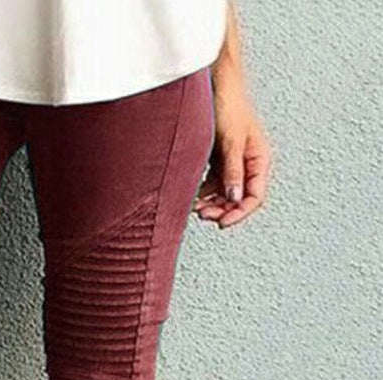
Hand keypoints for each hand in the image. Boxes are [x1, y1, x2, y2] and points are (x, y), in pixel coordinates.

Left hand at [193, 67, 271, 228]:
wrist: (214, 83)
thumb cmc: (227, 105)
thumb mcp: (230, 141)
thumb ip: (233, 170)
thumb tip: (235, 199)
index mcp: (259, 158)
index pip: (255, 196)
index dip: (240, 213)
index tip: (222, 223)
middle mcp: (248, 162)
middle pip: (239, 197)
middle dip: (222, 209)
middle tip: (203, 215)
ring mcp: (233, 161)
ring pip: (225, 192)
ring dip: (212, 203)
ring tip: (196, 208)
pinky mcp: (219, 158)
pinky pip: (214, 183)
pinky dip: (205, 192)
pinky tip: (193, 197)